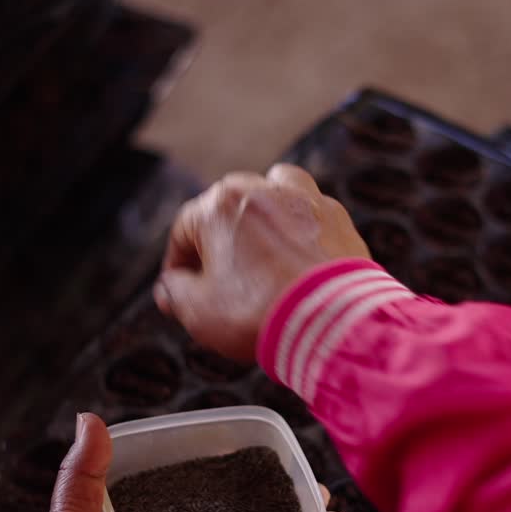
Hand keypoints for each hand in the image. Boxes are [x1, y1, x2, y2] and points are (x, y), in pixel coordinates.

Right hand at [155, 164, 369, 360]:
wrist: (332, 321)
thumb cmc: (262, 312)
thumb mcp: (198, 312)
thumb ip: (175, 292)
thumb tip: (171, 287)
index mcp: (221, 205)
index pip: (185, 230)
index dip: (178, 264)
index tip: (181, 288)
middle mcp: (264, 190)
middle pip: (229, 207)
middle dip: (220, 239)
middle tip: (220, 277)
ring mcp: (306, 200)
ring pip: (276, 193)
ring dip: (265, 216)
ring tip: (262, 250)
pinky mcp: (339, 219)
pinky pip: (314, 216)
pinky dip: (303, 232)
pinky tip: (301, 261)